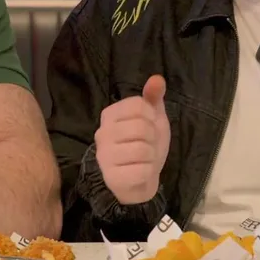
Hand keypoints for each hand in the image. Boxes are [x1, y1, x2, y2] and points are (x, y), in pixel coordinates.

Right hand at [95, 75, 170, 204]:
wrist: (139, 180)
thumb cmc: (144, 144)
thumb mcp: (152, 118)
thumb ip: (153, 97)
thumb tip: (157, 78)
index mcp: (109, 115)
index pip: (138, 105)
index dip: (151, 116)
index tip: (148, 126)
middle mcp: (102, 133)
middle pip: (141, 127)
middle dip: (153, 138)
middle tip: (147, 145)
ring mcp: (104, 156)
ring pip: (143, 149)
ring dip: (151, 156)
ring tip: (144, 159)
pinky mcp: (111, 177)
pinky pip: (142, 170)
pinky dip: (148, 172)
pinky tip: (140, 173)